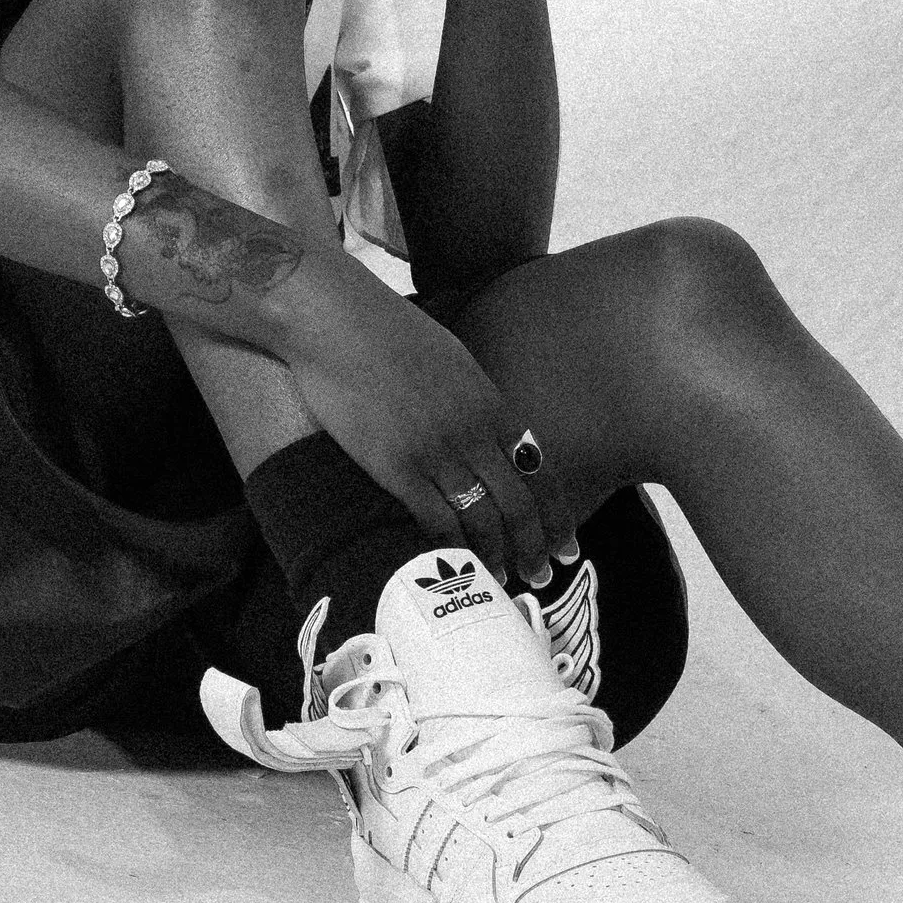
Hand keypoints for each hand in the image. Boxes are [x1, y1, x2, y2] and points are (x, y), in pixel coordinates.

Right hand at [265, 249, 570, 590]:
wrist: (336, 321)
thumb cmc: (387, 332)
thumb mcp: (451, 359)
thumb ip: (474, 399)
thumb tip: (487, 430)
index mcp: (490, 402)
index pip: (539, 470)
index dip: (556, 513)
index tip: (566, 544)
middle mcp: (472, 431)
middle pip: (518, 503)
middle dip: (534, 546)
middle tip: (539, 577)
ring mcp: (436, 450)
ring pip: (481, 519)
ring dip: (495, 557)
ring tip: (497, 580)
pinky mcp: (395, 466)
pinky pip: (434, 520)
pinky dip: (451, 549)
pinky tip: (454, 566)